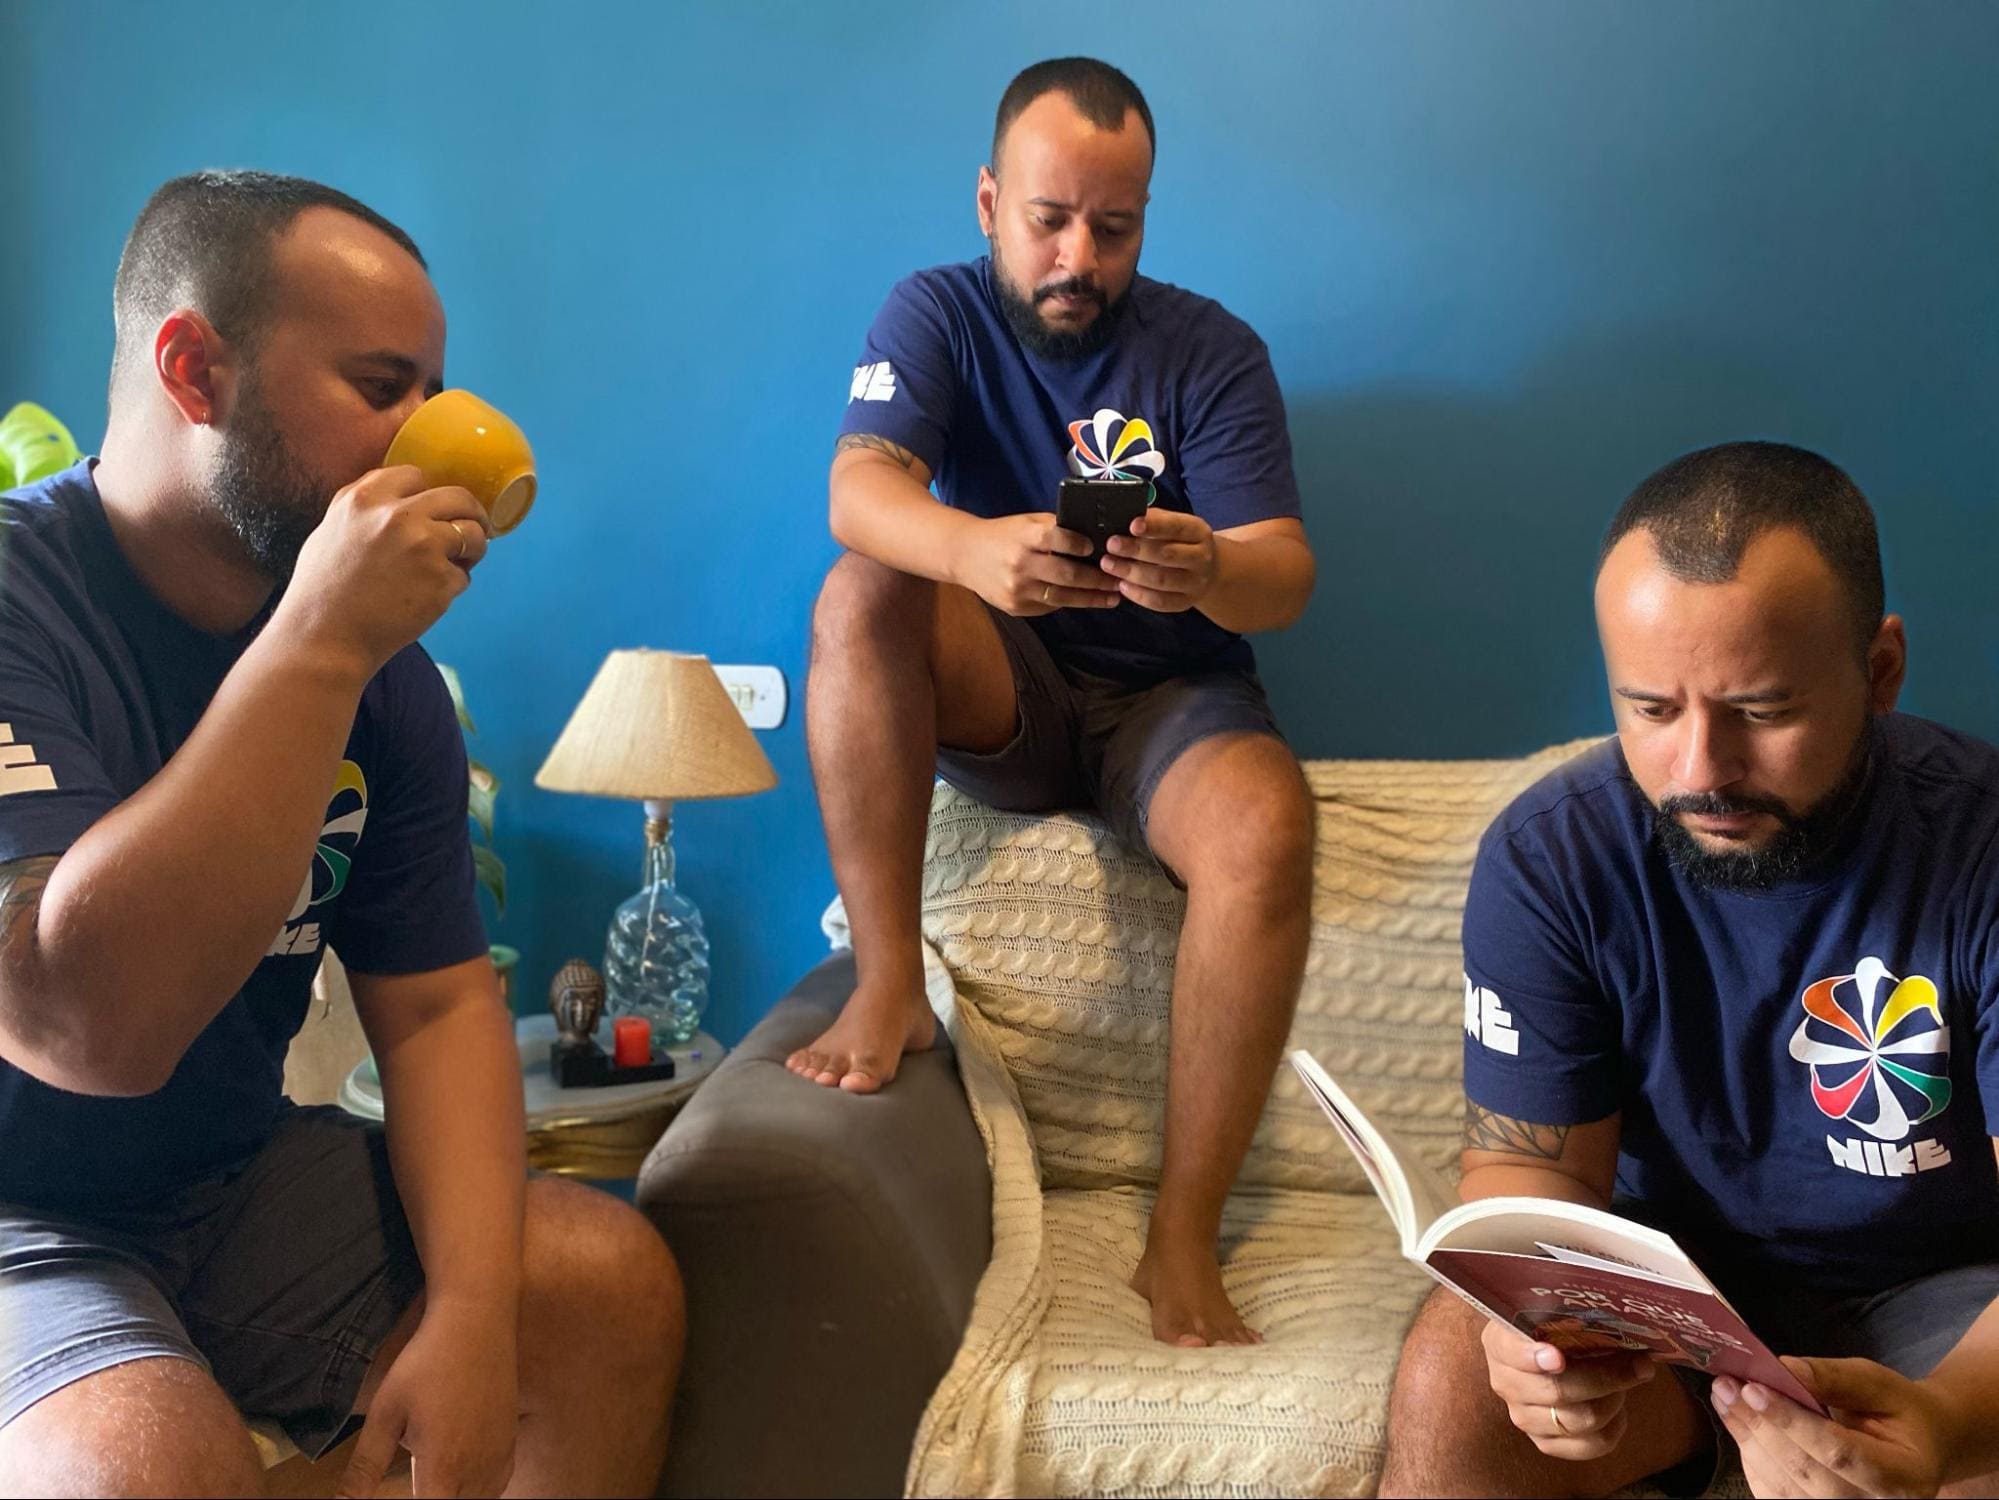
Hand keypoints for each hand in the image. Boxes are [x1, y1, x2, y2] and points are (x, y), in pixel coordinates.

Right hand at [276, 465, 492, 679]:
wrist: (325, 638)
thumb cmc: (322, 592)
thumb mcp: (330, 531)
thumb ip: (365, 510)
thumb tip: (398, 500)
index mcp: (366, 499)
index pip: (415, 476)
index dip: (427, 493)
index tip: (432, 509)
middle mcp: (398, 516)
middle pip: (458, 497)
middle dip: (471, 512)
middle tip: (475, 527)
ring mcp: (424, 547)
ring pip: (473, 534)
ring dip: (472, 549)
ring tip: (457, 564)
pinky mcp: (442, 580)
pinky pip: (464, 576)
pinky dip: (452, 587)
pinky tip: (427, 598)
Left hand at [338, 1299, 518, 1498]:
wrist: (476, 1321)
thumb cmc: (426, 1363)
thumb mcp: (386, 1412)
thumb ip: (364, 1468)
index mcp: (443, 1468)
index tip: (407, 1488)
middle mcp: (477, 1469)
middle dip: (432, 1496)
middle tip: (415, 1473)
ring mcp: (499, 1455)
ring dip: (455, 1496)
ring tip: (433, 1480)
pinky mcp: (510, 1440)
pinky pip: (498, 1485)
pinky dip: (480, 1490)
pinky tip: (462, 1476)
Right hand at [956, 512, 1119, 615]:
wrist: (964, 555)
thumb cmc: (1003, 534)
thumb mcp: (1026, 522)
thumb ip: (1055, 528)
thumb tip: (1094, 536)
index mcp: (1023, 537)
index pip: (1056, 539)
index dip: (1079, 544)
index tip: (1096, 547)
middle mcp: (1020, 564)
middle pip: (1066, 574)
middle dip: (1097, 579)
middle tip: (1118, 580)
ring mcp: (1017, 590)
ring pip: (1062, 597)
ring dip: (1091, 598)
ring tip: (1112, 597)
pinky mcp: (1015, 607)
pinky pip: (1049, 607)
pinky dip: (1068, 602)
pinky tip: (1085, 599)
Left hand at [1099, 509, 1217, 611]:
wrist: (1206, 570)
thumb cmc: (1180, 541)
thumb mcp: (1174, 524)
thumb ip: (1154, 520)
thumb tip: (1126, 516)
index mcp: (1198, 532)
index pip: (1176, 527)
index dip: (1154, 526)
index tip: (1132, 525)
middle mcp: (1201, 558)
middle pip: (1167, 555)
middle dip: (1136, 550)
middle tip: (1111, 545)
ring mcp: (1195, 583)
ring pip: (1161, 580)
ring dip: (1132, 573)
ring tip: (1109, 565)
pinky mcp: (1185, 602)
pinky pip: (1160, 602)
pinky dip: (1138, 595)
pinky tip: (1122, 586)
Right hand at [1482, 1319, 1657, 1461]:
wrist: (1551, 1354)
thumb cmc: (1555, 1326)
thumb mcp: (1554, 1309)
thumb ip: (1569, 1309)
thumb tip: (1617, 1313)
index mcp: (1500, 1342)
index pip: (1512, 1352)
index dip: (1533, 1357)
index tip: (1558, 1357)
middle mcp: (1505, 1382)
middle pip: (1556, 1391)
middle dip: (1605, 1377)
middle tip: (1638, 1364)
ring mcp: (1523, 1417)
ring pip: (1577, 1421)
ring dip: (1612, 1401)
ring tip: (1626, 1382)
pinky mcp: (1545, 1442)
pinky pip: (1587, 1446)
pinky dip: (1612, 1429)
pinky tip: (1618, 1410)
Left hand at [1713, 1356, 1952, 1497]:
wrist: (1918, 1446)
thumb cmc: (1900, 1412)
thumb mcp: (1878, 1384)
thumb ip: (1833, 1378)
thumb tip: (1783, 1368)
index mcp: (1905, 1477)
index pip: (1840, 1453)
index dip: (1792, 1423)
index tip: (1753, 1389)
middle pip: (1808, 1474)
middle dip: (1761, 1428)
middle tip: (1727, 1387)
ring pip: (1786, 1489)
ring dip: (1748, 1442)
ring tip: (1725, 1399)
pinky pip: (1777, 1496)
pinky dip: (1753, 1460)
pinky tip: (1740, 1425)